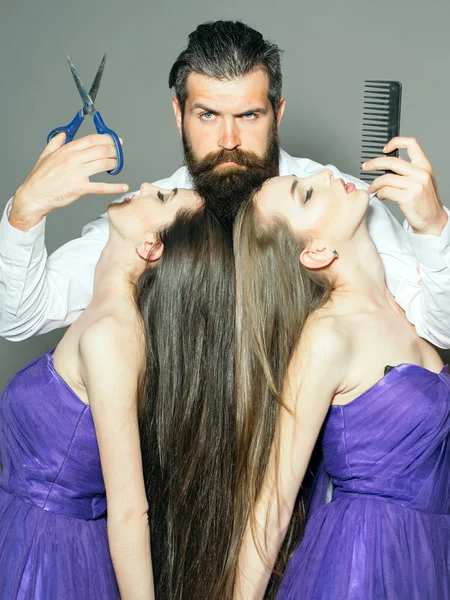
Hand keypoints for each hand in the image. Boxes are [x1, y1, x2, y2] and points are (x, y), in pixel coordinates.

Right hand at [10, 133, 128, 230]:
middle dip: (114, 151)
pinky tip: (123, 187)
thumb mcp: (46, 154)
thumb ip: (56, 142)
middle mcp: (73, 159)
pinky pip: (101, 187)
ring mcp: (77, 174)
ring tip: (117, 166)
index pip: (92, 139)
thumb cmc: (40, 177)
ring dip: (115, 164)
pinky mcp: (79, 189)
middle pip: (101, 150)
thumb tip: (63, 134)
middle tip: (118, 154)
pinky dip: (115, 187)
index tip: (115, 141)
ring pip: (103, 164)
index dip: (107, 139)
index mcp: (67, 150)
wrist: (34, 195)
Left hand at [362, 137, 447, 235]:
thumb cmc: (424, 201)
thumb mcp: (422, 180)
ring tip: (372, 188)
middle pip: (392, 161)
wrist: (432, 220)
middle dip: (374, 163)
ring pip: (386, 178)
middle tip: (365, 167)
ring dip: (374, 183)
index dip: (396, 142)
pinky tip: (380, 196)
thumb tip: (386, 164)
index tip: (384, 149)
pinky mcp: (408, 198)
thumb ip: (408, 171)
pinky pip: (386, 191)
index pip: (411, 144)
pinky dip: (379, 193)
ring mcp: (415, 186)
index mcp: (424, 166)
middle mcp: (421, 173)